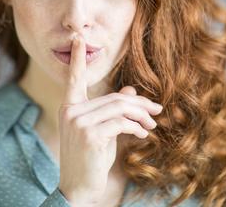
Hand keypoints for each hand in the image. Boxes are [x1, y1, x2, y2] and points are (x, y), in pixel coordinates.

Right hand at [57, 34, 162, 205]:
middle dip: (139, 104)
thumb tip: (131, 91)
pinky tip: (143, 134)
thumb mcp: (101, 130)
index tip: (78, 38)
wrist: (78, 187)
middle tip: (157, 110)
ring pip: (120, 108)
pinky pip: (121, 123)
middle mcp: (70, 111)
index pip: (74, 79)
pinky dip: (137, 127)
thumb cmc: (89, 158)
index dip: (78, 59)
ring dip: (142, 115)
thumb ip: (112, 109)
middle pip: (113, 97)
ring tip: (152, 124)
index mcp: (69, 107)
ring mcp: (78, 122)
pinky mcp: (90, 135)